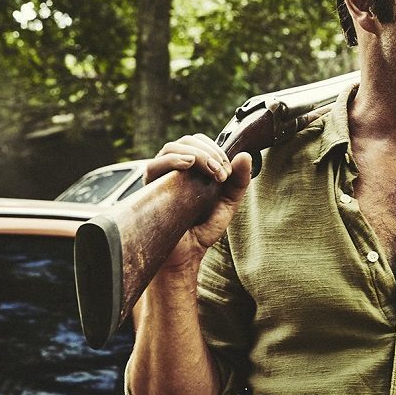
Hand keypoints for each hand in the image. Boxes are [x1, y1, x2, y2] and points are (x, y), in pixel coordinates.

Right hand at [146, 133, 253, 269]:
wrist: (188, 253)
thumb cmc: (204, 228)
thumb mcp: (228, 202)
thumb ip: (239, 180)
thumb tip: (246, 155)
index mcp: (190, 168)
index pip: (198, 141)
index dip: (214, 148)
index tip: (227, 170)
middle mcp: (172, 169)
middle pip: (185, 141)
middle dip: (208, 151)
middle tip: (221, 172)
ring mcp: (159, 177)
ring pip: (171, 148)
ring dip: (196, 154)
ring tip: (211, 171)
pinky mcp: (150, 189)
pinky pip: (154, 166)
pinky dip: (172, 160)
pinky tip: (188, 165)